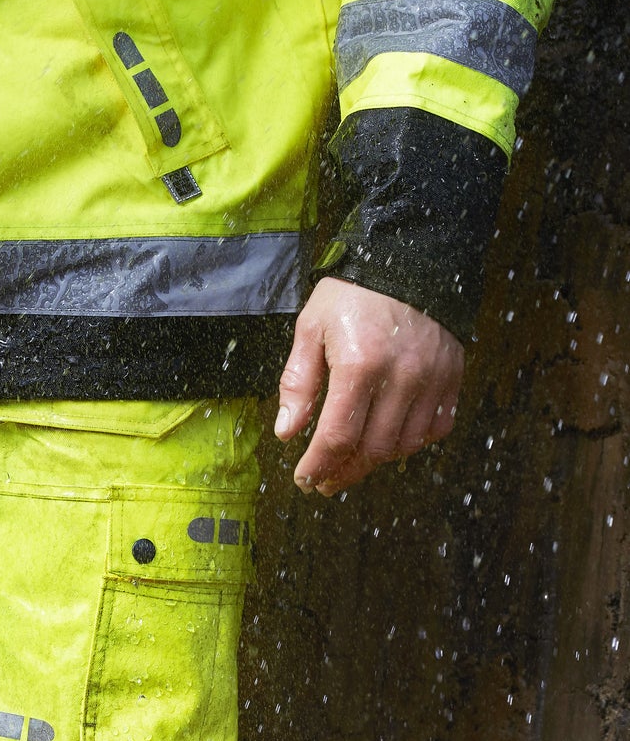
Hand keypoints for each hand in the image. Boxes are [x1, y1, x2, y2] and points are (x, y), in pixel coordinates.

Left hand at [274, 276, 463, 495]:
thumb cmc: (352, 296)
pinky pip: (436, 428)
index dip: (318, 466)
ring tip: (352, 461)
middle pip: (372, 449)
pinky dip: (412, 442)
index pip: (337, 436)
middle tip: (325, 479)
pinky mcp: (453, 377)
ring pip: (404, 445)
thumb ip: (298, 382)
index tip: (304, 479)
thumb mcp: (311, 329)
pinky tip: (389, 439)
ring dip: (375, 461)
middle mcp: (401, 377)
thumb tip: (286, 432)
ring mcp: (432, 379)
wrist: (408, 260)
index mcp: (359, 364)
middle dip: (344, 471)